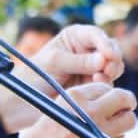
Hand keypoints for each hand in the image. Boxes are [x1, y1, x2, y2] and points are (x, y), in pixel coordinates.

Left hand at [0, 25, 124, 132]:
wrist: (23, 102)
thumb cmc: (33, 75)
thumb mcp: (53, 63)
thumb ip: (78, 61)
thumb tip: (104, 60)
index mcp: (75, 37)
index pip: (96, 35)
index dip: (105, 43)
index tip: (107, 55)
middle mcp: (87, 51)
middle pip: (111, 50)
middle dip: (112, 58)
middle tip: (107, 70)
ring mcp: (92, 70)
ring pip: (114, 67)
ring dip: (112, 72)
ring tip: (100, 79)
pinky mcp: (93, 88)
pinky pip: (108, 85)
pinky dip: (107, 86)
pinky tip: (97, 88)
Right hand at [10, 82, 135, 137]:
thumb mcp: (56, 111)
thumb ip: (79, 104)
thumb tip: (102, 100)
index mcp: (75, 98)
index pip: (105, 87)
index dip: (109, 94)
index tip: (110, 100)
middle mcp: (90, 112)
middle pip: (124, 98)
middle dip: (127, 103)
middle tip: (126, 108)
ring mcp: (101, 133)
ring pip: (128, 121)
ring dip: (124, 124)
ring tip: (113, 129)